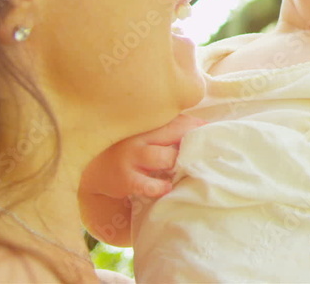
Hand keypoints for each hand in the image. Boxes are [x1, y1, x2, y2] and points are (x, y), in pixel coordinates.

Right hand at [81, 114, 205, 198]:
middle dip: (195, 142)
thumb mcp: (147, 136)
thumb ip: (170, 131)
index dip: (200, 127)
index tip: (215, 135)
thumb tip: (206, 129)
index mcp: (150, 126)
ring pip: (165, 157)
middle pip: (177, 132)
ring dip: (179, 164)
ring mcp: (133, 157)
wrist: (94, 168)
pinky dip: (159, 187)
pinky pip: (147, 184)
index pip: (181, 121)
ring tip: (187, 170)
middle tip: (209, 153)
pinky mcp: (126, 179)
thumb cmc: (130, 151)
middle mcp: (142, 137)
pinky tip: (166, 188)